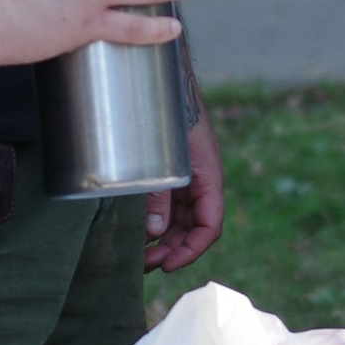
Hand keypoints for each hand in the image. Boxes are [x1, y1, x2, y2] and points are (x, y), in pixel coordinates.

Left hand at [144, 107, 225, 270]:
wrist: (164, 79)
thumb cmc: (166, 112)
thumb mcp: (164, 156)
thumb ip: (158, 192)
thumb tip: (153, 231)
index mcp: (209, 178)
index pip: (209, 226)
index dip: (192, 250)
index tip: (169, 265)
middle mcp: (200, 183)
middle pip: (194, 229)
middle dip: (173, 250)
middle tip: (145, 264)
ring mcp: (185, 181)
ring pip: (179, 222)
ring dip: (163, 242)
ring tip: (138, 257)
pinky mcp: (169, 176)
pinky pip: (167, 207)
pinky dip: (154, 224)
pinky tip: (135, 233)